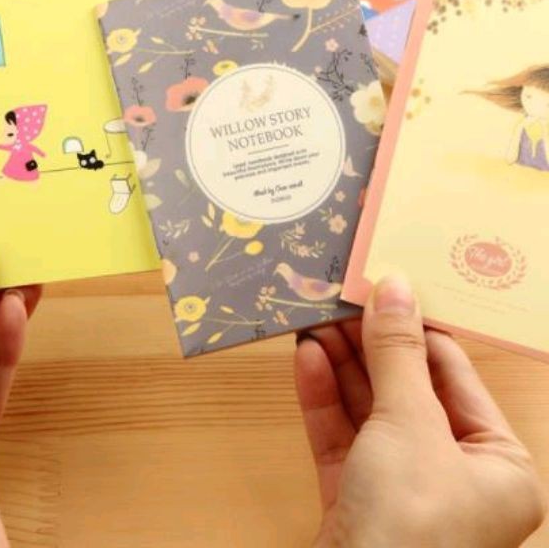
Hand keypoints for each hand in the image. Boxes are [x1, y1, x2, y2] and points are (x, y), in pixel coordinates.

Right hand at [295, 277, 545, 547]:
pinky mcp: (355, 500)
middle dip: (369, 343)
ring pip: (368, 410)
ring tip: (314, 316)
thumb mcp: (409, 422)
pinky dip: (323, 398)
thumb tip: (394, 286)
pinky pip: (341, 438)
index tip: (384, 284)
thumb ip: (398, 354)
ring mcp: (401, 489)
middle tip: (339, 296)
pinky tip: (306, 357)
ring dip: (341, 364)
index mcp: (498, 464)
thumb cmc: (412, 520)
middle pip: (406, 389)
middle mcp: (454, 476)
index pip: (455, 374)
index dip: (418, 325)